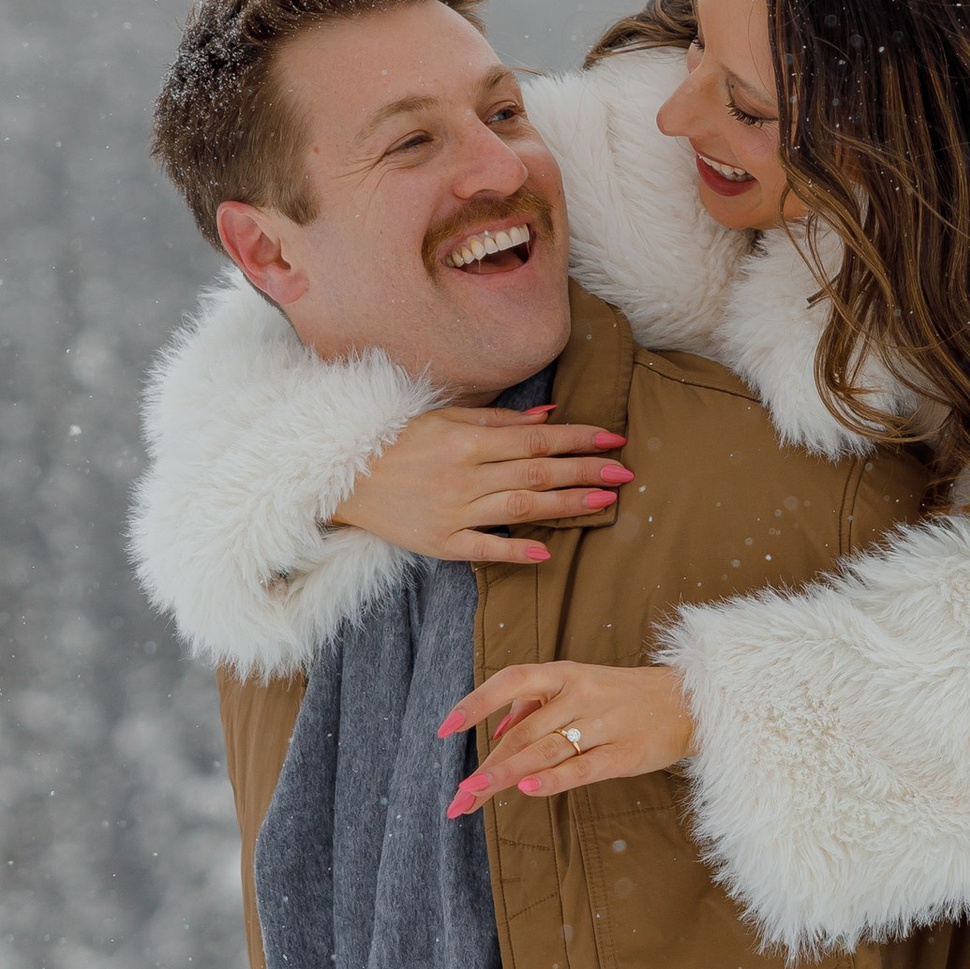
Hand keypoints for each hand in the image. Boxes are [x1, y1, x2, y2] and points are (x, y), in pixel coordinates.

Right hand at [331, 405, 633, 562]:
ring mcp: (452, 511)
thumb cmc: (400, 443)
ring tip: (603, 503)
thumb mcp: (446, 420)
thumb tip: (550, 417)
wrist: (345, 479)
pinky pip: (482, 548)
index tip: (613, 441)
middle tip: (625, 474)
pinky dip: (513, 549)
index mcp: (467, 441)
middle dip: (584, 471)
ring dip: (564, 505)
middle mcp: (463, 475)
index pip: (535, 440)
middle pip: (536, 472)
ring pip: (519, 507)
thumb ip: (498, 421)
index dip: (578, 439)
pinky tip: (546, 551)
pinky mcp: (440, 543)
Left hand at [440, 662, 695, 811]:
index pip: (511, 681)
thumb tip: (498, 730)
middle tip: (458, 797)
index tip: (444, 729)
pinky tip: (526, 790)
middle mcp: (580, 694)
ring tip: (475, 797)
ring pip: (545, 750)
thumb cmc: (626, 696)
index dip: (476, 703)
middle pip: (523, 733)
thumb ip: (537, 703)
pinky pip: (582, 767)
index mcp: (565, 674)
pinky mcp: (624, 754)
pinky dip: (553, 779)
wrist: (690, 702)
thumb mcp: (580, 684)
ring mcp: (603, 724)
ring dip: (505, 775)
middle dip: (487, 766)